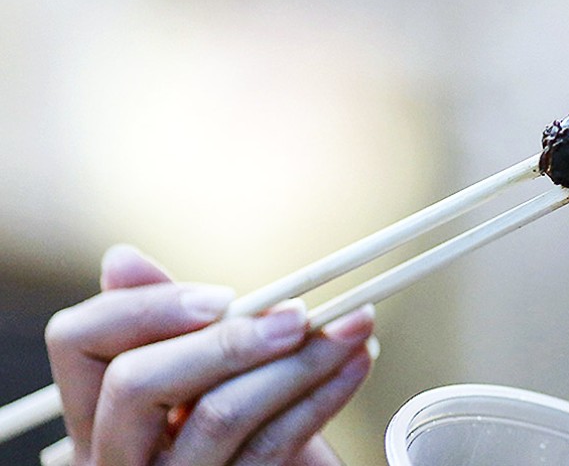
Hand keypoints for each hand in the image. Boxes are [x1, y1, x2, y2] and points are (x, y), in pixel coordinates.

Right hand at [46, 245, 374, 464]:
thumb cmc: (239, 425)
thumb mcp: (202, 371)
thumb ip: (172, 324)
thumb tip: (121, 258)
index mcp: (98, 410)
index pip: (77, 340)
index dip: (143, 307)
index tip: (222, 295)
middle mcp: (115, 455)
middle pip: (135, 382)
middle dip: (228, 340)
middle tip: (298, 315)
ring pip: (218, 415)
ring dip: (299, 361)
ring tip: (352, 328)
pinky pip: (272, 445)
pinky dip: (324, 395)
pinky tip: (356, 362)